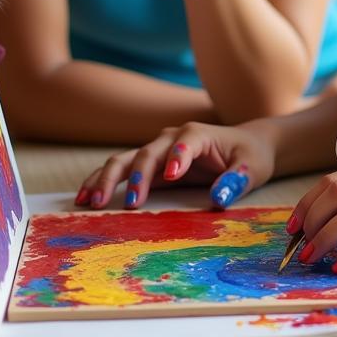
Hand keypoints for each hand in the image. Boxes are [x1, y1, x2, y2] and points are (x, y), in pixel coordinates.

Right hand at [76, 121, 277, 210]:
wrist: (244, 147)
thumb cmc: (249, 156)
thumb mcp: (250, 168)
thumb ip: (234, 181)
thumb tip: (218, 198)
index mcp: (198, 134)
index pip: (184, 141)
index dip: (176, 156)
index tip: (172, 176)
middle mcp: (172, 138)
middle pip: (146, 152)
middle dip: (134, 176)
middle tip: (128, 203)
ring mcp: (157, 151)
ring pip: (125, 159)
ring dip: (107, 179)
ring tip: (90, 201)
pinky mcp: (149, 166)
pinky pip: (121, 170)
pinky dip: (102, 181)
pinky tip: (86, 196)